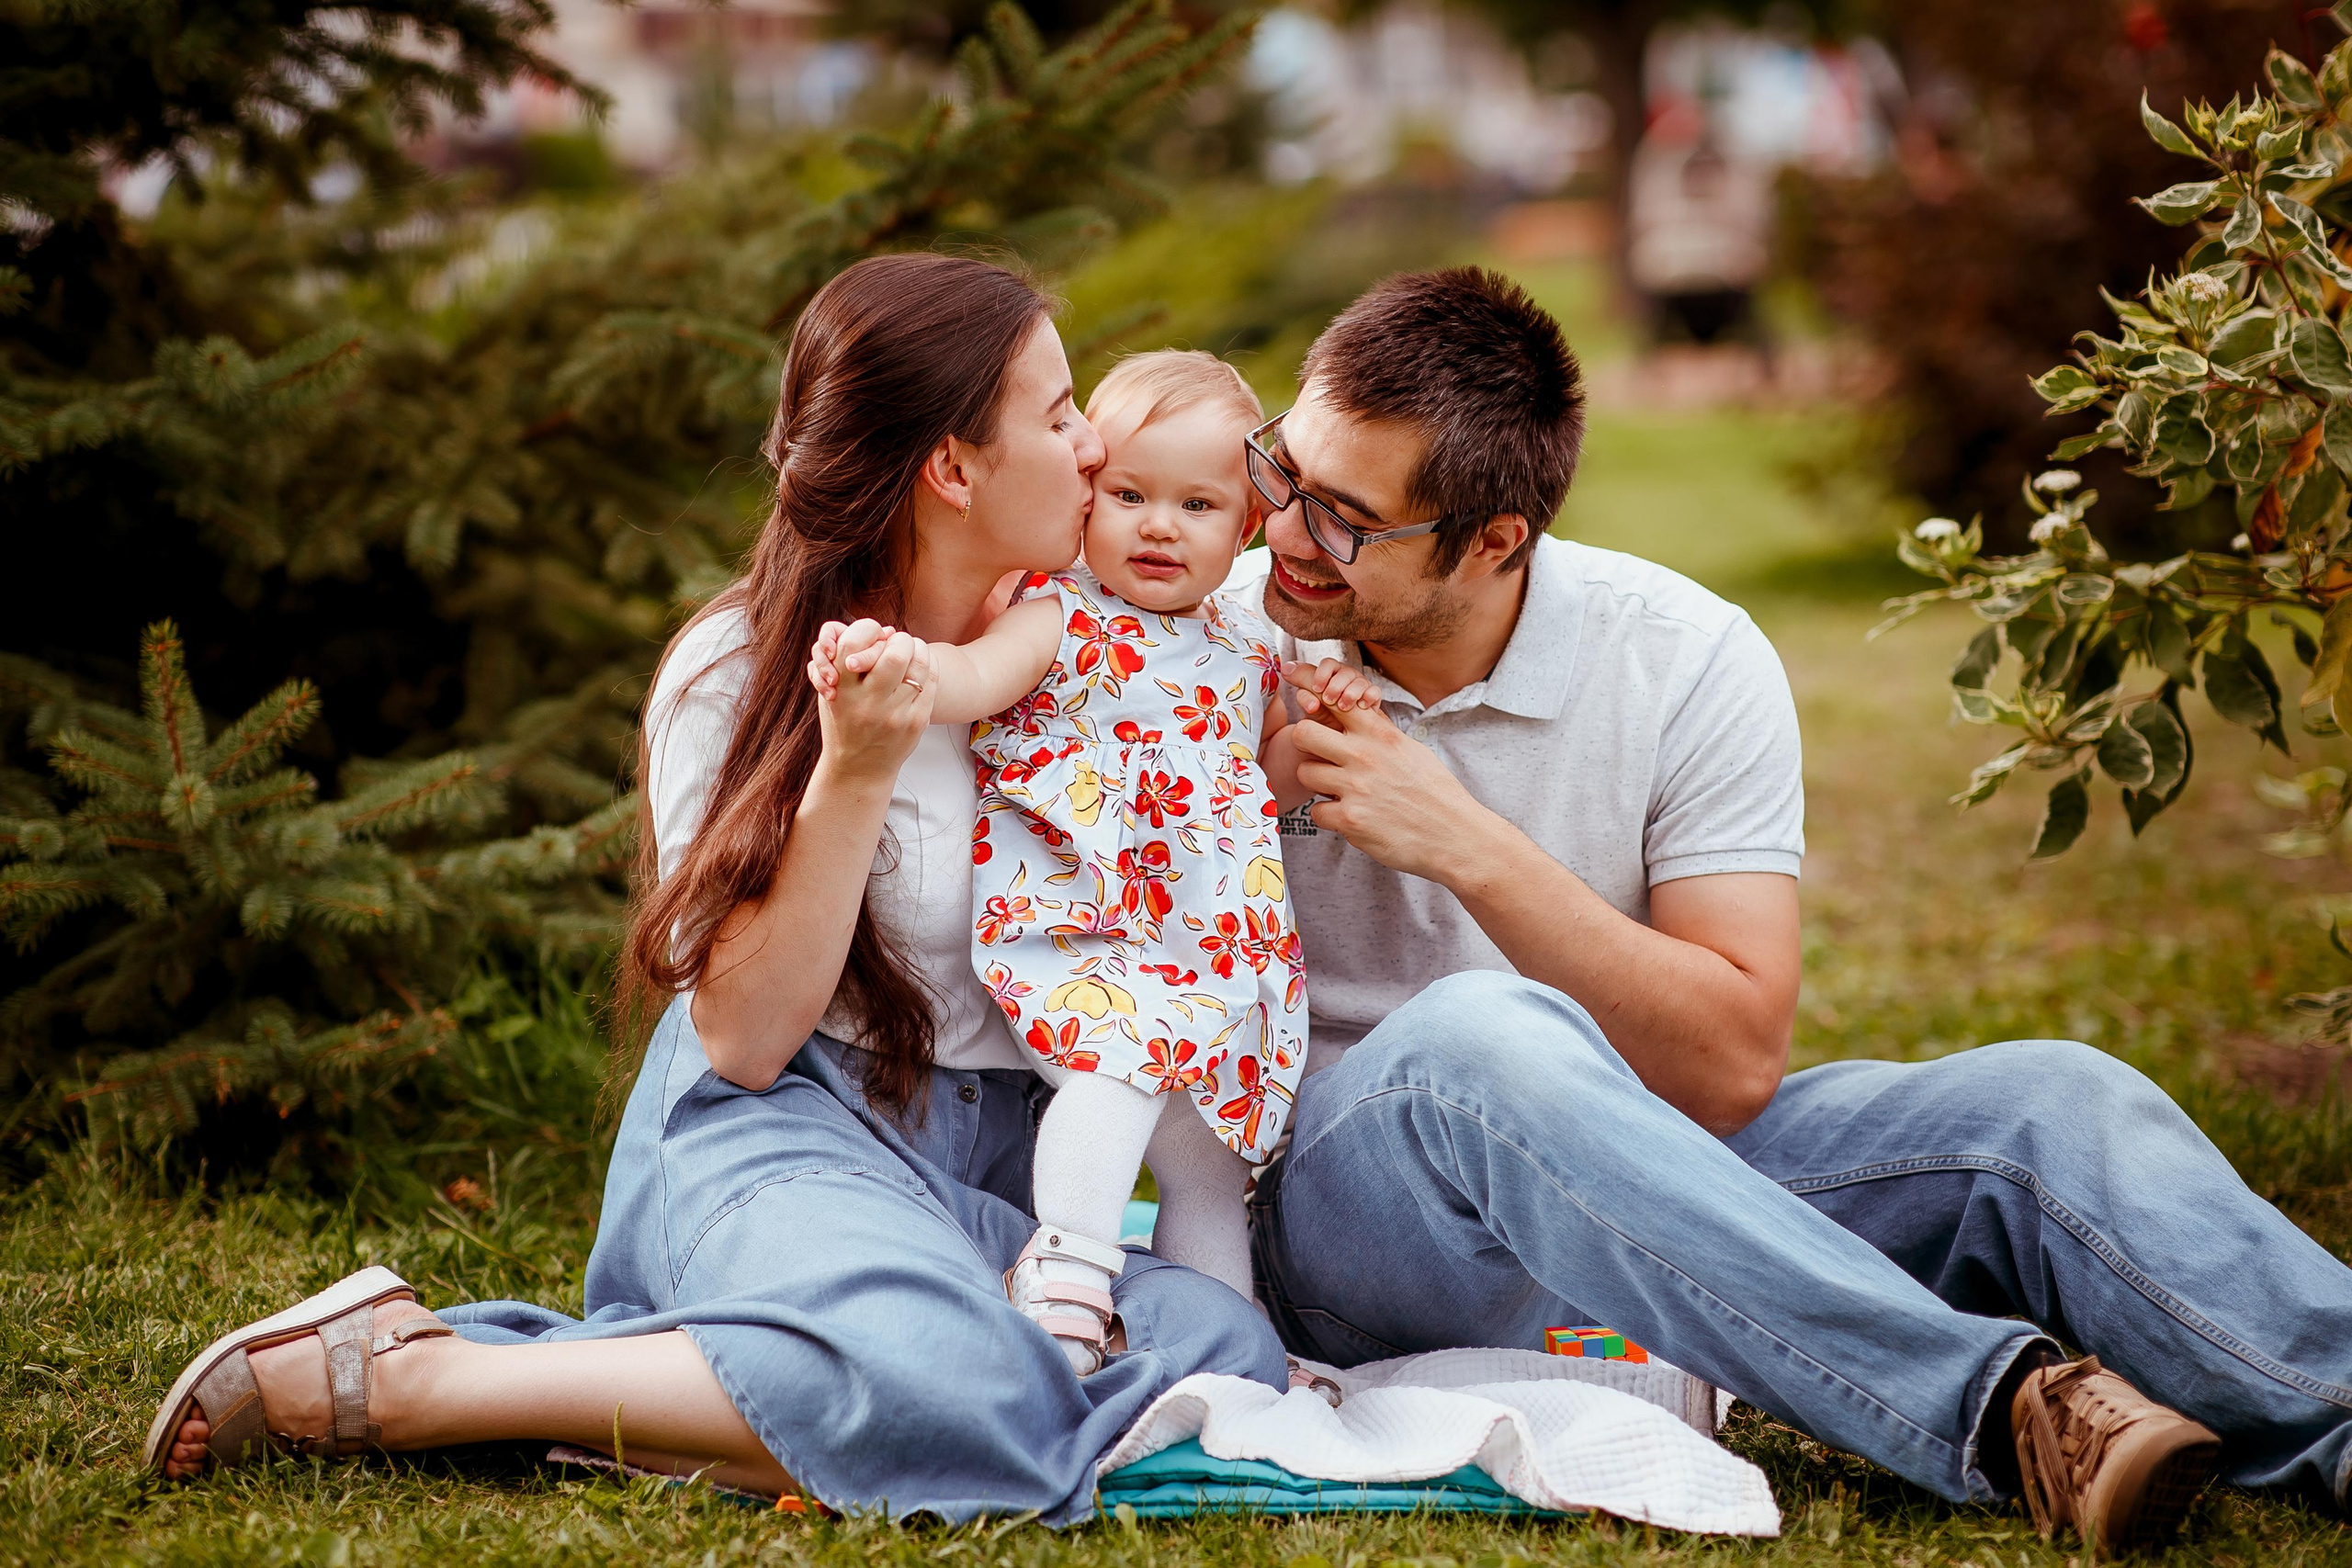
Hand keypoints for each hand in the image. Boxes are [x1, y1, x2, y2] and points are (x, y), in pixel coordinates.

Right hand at [813, 619, 934, 782]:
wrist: (858, 768)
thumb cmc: (843, 722)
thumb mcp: (832, 692)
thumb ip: (846, 660)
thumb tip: (884, 630)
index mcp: (843, 692)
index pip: (855, 644)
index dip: (868, 630)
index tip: (874, 634)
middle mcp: (869, 704)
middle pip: (897, 653)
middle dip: (900, 640)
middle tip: (899, 642)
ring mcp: (896, 715)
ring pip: (920, 665)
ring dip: (918, 650)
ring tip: (911, 651)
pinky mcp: (917, 722)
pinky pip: (932, 682)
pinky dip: (927, 668)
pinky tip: (920, 669)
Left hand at [1282, 657, 1381, 722]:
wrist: (1342, 737)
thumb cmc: (1325, 718)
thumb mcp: (1313, 708)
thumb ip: (1303, 692)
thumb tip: (1286, 669)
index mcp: (1330, 675)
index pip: (1327, 664)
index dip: (1322, 674)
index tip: (1317, 688)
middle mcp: (1346, 677)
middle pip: (1345, 671)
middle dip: (1336, 685)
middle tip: (1329, 700)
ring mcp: (1361, 686)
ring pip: (1360, 681)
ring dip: (1350, 693)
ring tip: (1343, 707)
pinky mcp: (1372, 697)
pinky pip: (1375, 692)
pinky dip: (1369, 697)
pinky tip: (1362, 706)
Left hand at [1287, 701, 1492, 881]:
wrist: (1454, 836)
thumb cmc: (1436, 793)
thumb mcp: (1411, 750)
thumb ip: (1381, 733)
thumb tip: (1360, 712)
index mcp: (1380, 735)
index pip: (1333, 700)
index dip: (1310, 692)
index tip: (1301, 692)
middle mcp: (1364, 756)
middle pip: (1303, 734)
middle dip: (1305, 745)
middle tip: (1320, 757)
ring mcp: (1355, 788)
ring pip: (1305, 773)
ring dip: (1318, 783)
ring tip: (1340, 791)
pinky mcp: (1350, 820)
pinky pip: (1316, 812)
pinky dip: (1329, 817)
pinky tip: (1351, 817)